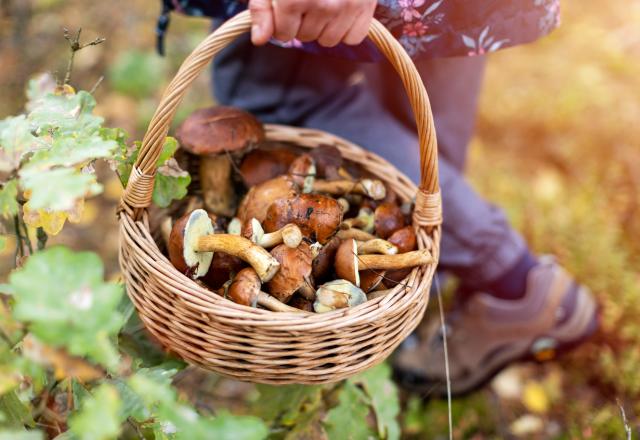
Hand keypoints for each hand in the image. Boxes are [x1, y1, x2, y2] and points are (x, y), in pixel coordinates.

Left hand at [249, 0, 376, 47]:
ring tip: (324, 3)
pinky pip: (353, 38)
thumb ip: (262, 8)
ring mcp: (347, 7)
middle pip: (305, 37)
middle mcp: (322, 6)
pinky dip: (346, 29)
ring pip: (328, 41)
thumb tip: (260, 39)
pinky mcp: (365, 7)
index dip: (281, 22)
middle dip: (302, 22)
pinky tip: (341, 12)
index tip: (286, 6)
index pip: (284, 35)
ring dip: (323, 27)